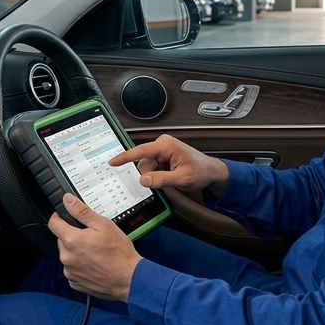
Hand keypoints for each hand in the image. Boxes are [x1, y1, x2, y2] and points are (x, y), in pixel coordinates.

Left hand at [47, 194, 141, 301]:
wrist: (129, 279)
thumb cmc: (119, 253)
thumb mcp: (103, 225)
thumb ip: (82, 211)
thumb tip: (67, 200)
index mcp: (71, 240)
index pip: (53, 223)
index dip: (59, 217)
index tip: (66, 217)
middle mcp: (66, 257)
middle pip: (61, 240)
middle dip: (72, 235)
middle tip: (91, 237)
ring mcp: (70, 271)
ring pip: (67, 255)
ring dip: (76, 251)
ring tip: (95, 252)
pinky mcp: (75, 282)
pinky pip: (72, 269)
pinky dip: (80, 265)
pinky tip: (94, 264)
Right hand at [108, 134, 228, 196]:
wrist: (211, 172)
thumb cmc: (201, 172)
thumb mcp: (181, 179)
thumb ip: (161, 179)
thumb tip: (143, 180)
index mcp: (166, 145)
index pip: (140, 151)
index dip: (125, 157)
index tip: (112, 162)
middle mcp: (163, 144)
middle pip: (143, 162)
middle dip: (151, 174)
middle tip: (167, 179)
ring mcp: (162, 149)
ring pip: (147, 166)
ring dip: (155, 175)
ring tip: (171, 177)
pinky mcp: (162, 155)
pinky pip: (152, 167)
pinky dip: (157, 174)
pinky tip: (169, 175)